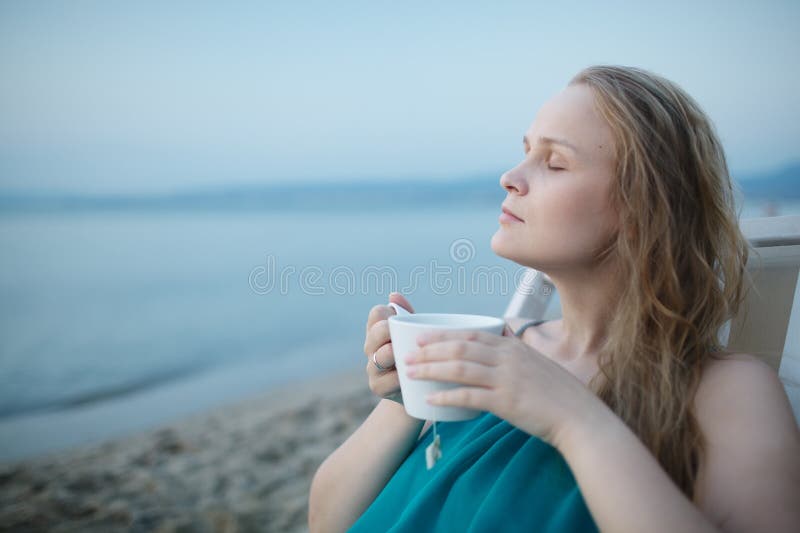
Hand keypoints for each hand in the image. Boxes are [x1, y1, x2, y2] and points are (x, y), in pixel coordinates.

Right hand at [363, 292, 414, 404]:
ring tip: (407, 354)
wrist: (415, 389)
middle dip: (390, 330)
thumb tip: (393, 295)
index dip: (388, 312)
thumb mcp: (412, 333)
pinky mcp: (377, 386)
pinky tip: (412, 375)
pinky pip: (387, 380)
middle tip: (407, 334)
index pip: (376, 313)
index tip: (402, 318)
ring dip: (393, 353)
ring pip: (380, 355)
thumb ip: (406, 314)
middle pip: (377, 331)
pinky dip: (400, 377)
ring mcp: (372, 367)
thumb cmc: (413, 353)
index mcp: (377, 330)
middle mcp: (370, 347)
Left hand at [404, 328, 602, 446]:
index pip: (470, 333)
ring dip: (431, 370)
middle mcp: (508, 358)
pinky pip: (469, 397)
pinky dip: (447, 397)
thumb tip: (494, 348)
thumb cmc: (558, 394)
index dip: (442, 334)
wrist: (580, 418)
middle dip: (429, 350)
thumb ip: (513, 355)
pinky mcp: (506, 402)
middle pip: (459, 347)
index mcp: (513, 346)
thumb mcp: (535, 364)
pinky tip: (431, 400)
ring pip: (459, 368)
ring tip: (410, 374)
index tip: (421, 338)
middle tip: (407, 355)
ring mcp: (506, 379)